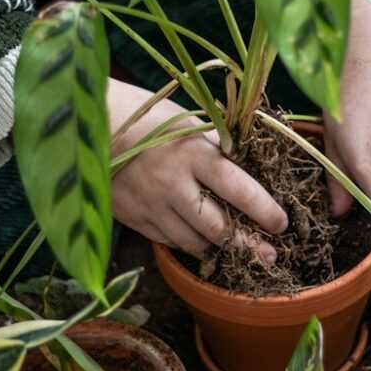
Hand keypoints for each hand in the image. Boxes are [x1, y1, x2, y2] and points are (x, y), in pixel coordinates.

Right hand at [107, 79, 287, 260]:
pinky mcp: (133, 218)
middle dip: (248, 244)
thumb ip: (215, 146)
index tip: (281, 224)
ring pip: (194, 243)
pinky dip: (188, 244)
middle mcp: (174, 185)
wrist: (89, 125)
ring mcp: (152, 205)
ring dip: (219, 248)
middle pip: (219, 228)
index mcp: (194, 154)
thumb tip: (248, 165)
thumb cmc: (147, 116)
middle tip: (269, 254)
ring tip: (236, 250)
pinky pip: (169, 242)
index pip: (239, 189)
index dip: (265, 210)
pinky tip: (199, 242)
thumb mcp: (188, 121)